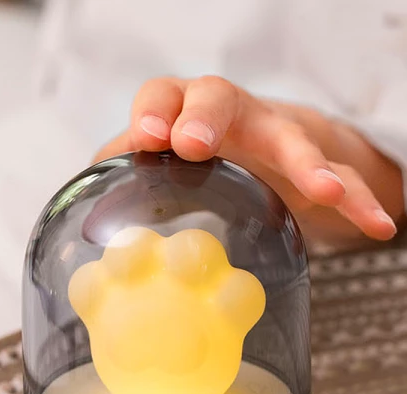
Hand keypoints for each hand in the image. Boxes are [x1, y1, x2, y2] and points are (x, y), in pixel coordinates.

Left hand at [95, 76, 404, 249]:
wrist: (260, 158)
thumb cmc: (198, 165)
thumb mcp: (157, 170)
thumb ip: (125, 175)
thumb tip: (89, 200)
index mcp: (182, 116)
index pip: (163, 95)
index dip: (154, 112)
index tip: (148, 139)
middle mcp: (227, 116)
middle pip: (218, 96)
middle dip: (207, 116)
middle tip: (195, 144)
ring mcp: (272, 137)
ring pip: (288, 136)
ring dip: (305, 161)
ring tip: (320, 189)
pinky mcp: (310, 163)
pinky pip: (340, 177)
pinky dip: (357, 201)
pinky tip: (377, 224)